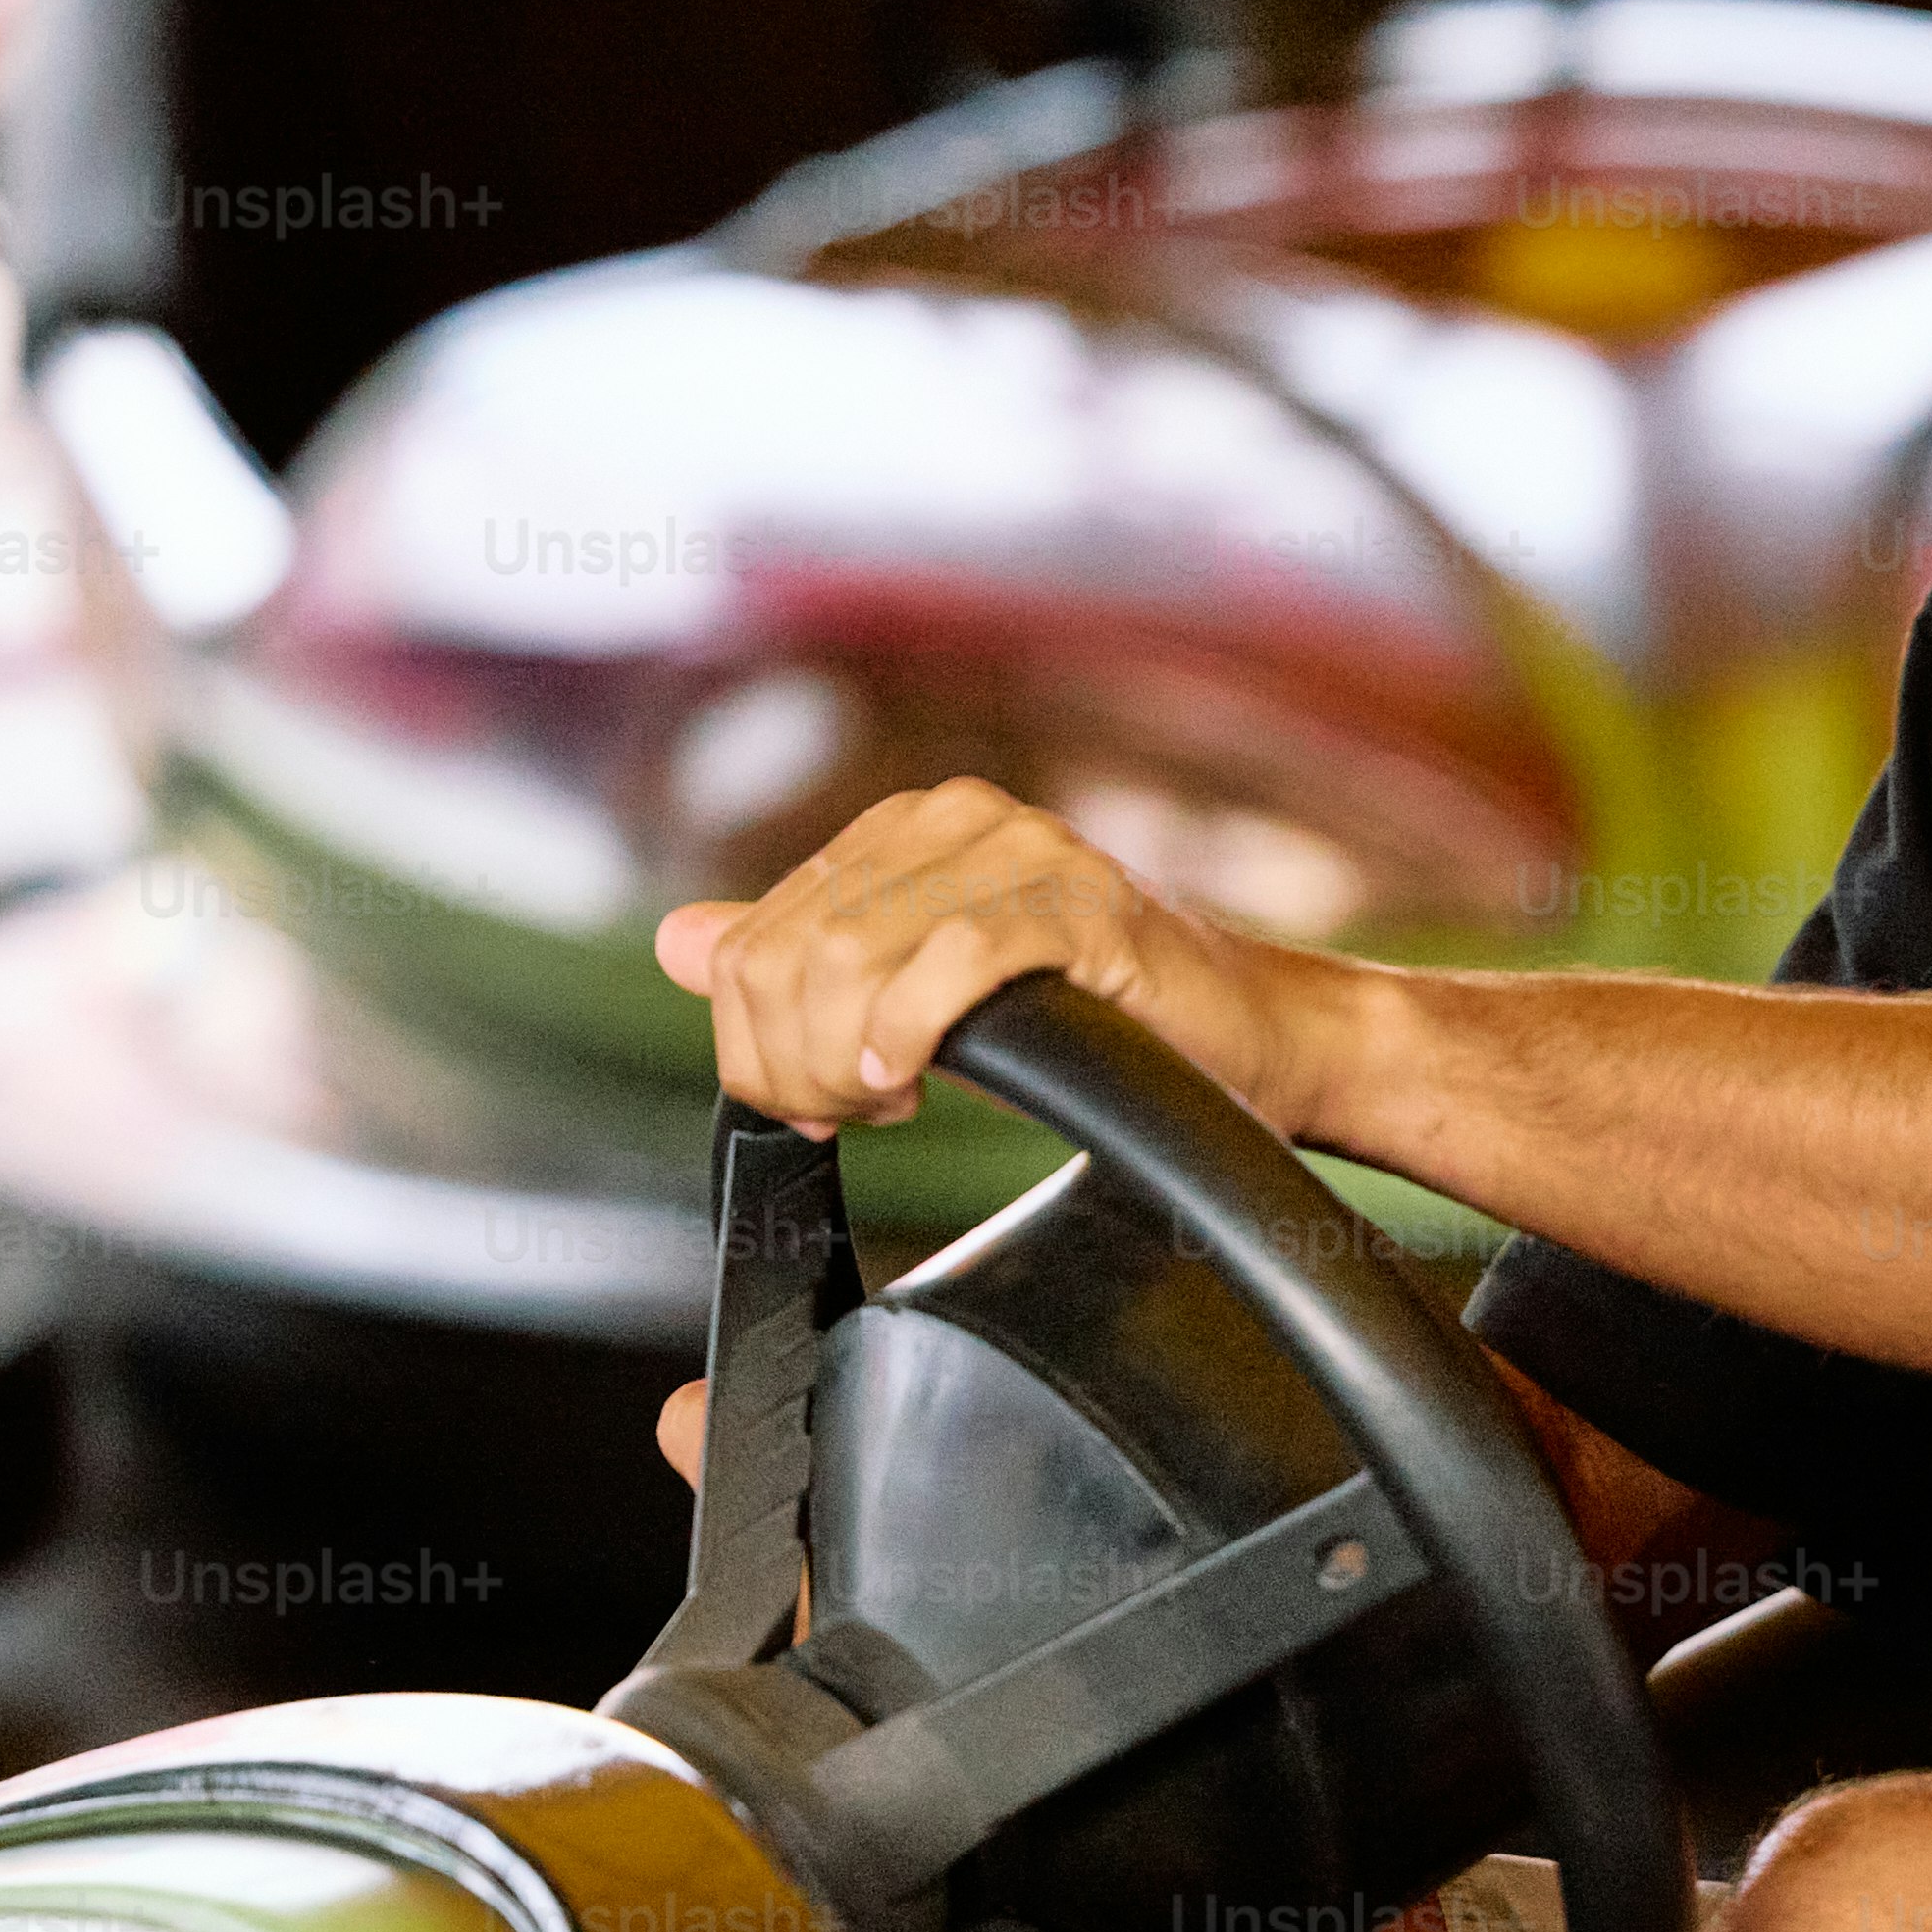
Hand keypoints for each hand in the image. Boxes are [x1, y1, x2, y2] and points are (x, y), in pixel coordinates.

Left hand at [650, 777, 1321, 1135]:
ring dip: (849, 1058)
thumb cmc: (1099, 1027)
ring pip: (850, 956)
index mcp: (908, 830)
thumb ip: (807, 962)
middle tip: (859, 1113)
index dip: (759, 1047)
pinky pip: (952, 957)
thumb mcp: (926, 998)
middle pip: (788, 955)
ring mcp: (1024, 850)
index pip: (756, 942)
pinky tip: (920, 1072)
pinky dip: (913, 1028)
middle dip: (798, 1063)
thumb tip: (679, 938)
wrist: (1253, 1042)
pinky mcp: (1083, 902)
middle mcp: (957, 818)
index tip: (824, 1104)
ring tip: (896, 1096)